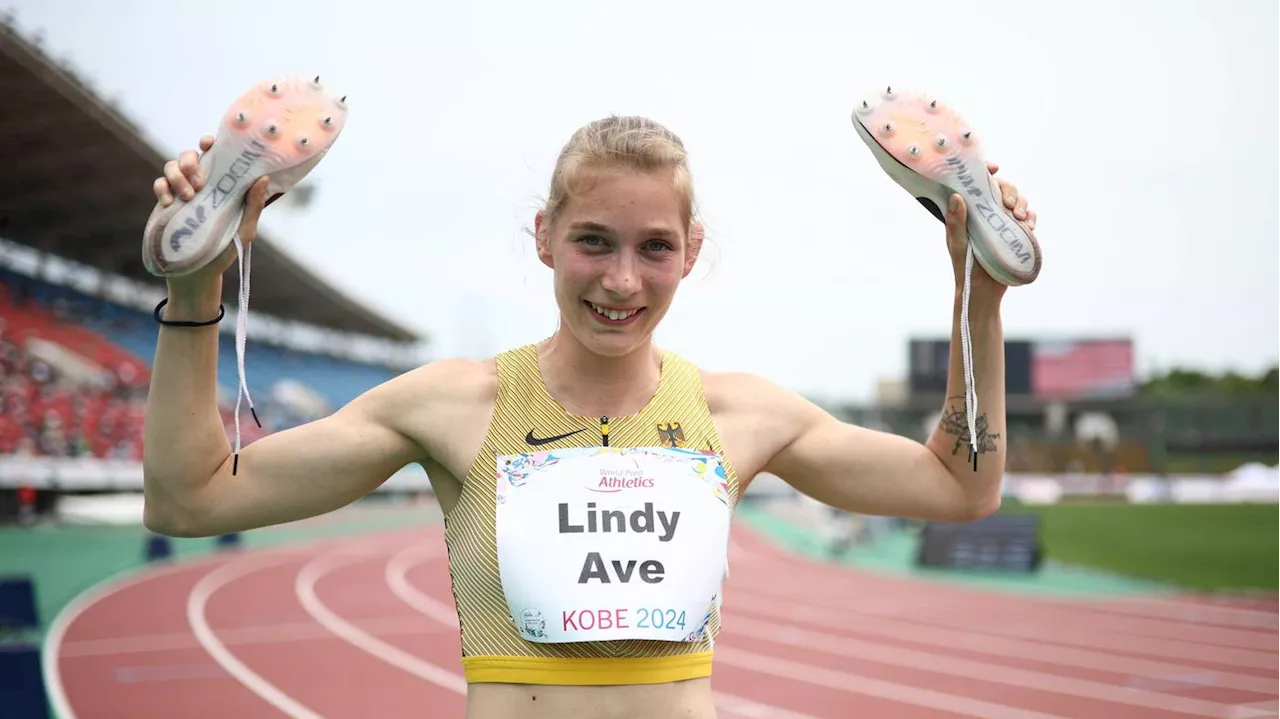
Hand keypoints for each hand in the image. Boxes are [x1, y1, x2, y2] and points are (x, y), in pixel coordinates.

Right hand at [152, 135, 271, 282]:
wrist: (197, 273)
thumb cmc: (225, 250)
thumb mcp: (244, 230)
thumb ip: (253, 206)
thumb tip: (263, 178)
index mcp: (222, 185)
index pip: (217, 155)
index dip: (211, 142)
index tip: (208, 143)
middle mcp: (202, 184)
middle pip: (190, 154)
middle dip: (191, 161)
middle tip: (200, 181)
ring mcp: (182, 192)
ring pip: (172, 165)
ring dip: (178, 174)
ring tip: (188, 196)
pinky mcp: (165, 202)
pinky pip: (159, 183)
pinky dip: (163, 187)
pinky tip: (170, 203)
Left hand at [944, 162, 1035, 301]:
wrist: (983, 292)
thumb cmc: (965, 267)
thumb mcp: (958, 244)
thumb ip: (956, 223)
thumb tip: (956, 196)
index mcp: (968, 211)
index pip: (976, 184)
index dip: (984, 171)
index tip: (994, 168)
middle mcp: (986, 212)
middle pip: (1001, 188)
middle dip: (1009, 190)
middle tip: (1010, 205)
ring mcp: (1002, 221)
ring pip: (1017, 200)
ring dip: (1022, 203)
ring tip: (1020, 217)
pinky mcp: (1016, 232)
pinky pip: (1029, 217)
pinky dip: (1031, 217)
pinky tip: (1028, 225)